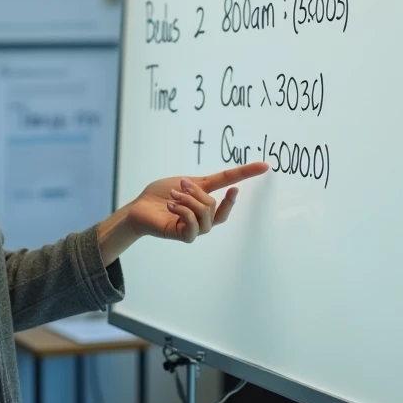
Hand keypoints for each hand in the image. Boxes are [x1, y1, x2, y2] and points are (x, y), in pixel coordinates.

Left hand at [125, 162, 269, 243]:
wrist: (139, 207)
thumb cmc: (161, 195)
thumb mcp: (187, 183)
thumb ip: (205, 184)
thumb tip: (228, 180)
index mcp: (207, 200)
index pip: (230, 187)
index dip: (246, 175)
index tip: (264, 166)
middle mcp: (205, 217)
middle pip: (214, 204)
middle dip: (196, 192)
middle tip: (180, 185)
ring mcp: (196, 228)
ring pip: (206, 213)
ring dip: (188, 201)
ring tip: (173, 197)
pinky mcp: (184, 236)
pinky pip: (194, 225)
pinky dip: (183, 212)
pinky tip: (171, 206)